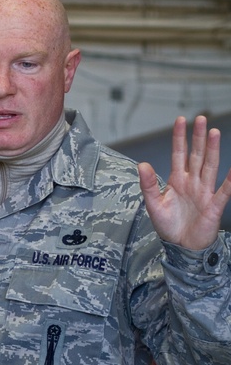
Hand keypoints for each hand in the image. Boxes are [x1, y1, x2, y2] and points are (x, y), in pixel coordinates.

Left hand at [138, 115, 230, 249]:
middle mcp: (192, 182)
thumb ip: (147, 184)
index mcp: (177, 180)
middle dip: (198, 138)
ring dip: (212, 150)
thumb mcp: (153, 204)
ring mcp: (204, 192)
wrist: (181, 246)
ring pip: (210, 166)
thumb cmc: (168, 225)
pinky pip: (224, 190)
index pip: (179, 154)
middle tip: (201, 119)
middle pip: (196, 155)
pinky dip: (230, 180)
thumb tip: (142, 164)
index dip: (180, 138)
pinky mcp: (214, 205)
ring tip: (214, 133)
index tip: (181, 120)